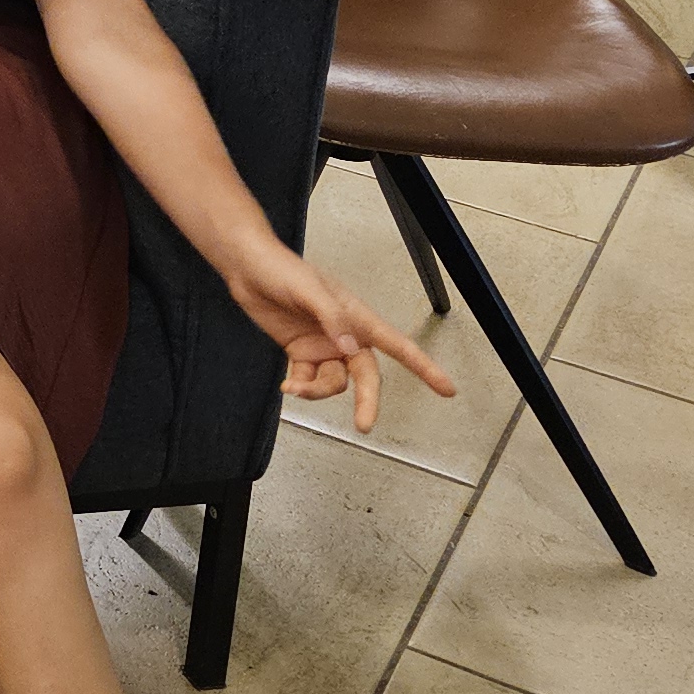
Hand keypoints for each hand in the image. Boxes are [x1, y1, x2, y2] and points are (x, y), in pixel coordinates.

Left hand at [218, 234, 453, 432]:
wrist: (247, 268)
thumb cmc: (281, 269)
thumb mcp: (309, 290)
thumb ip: (332, 319)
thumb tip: (351, 348)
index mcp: (357, 318)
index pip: (398, 346)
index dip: (424, 367)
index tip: (446, 388)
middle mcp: (344, 336)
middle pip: (366, 376)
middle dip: (367, 400)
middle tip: (364, 424)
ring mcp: (323, 347)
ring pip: (334, 382)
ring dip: (318, 390)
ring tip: (295, 388)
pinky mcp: (300, 353)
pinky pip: (308, 380)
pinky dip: (301, 388)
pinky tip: (288, 387)